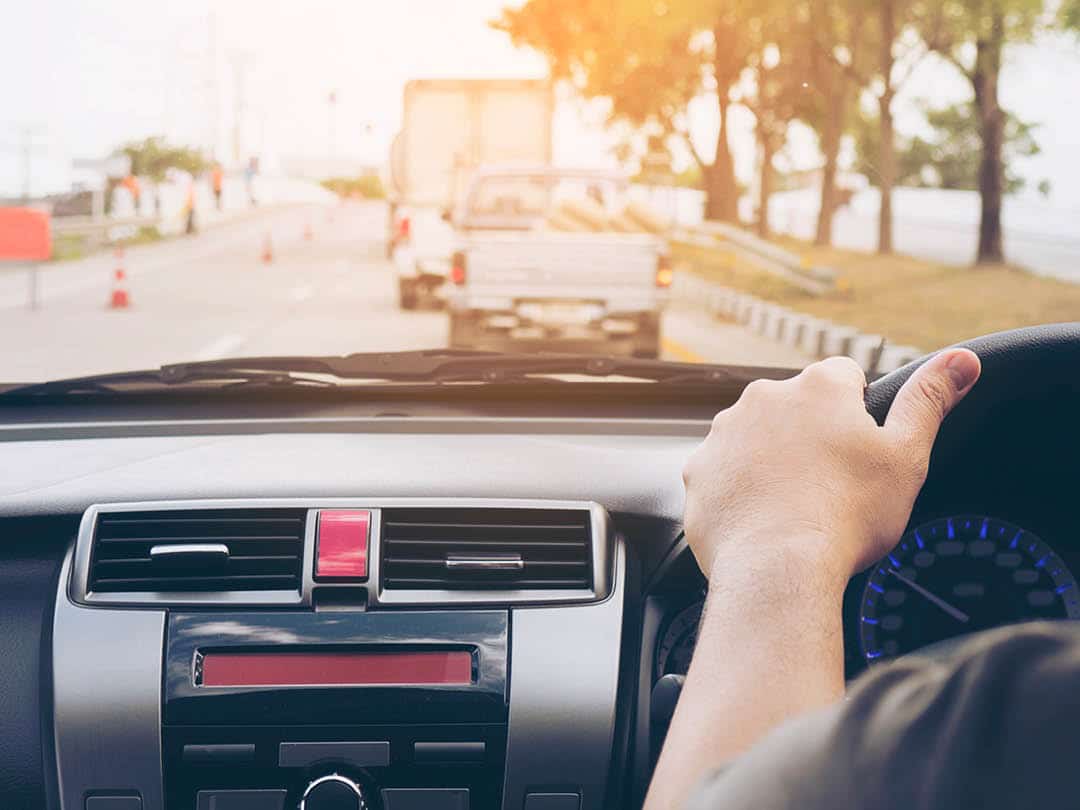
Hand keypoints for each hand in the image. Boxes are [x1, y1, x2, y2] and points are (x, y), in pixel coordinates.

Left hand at [682, 349, 980, 582]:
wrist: (778, 569)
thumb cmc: (847, 516)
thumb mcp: (905, 456)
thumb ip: (928, 400)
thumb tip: (961, 360)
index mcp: (817, 387)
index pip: (844, 376)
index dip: (857, 410)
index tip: (859, 446)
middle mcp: (763, 398)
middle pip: (796, 407)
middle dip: (811, 435)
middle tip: (831, 483)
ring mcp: (724, 434)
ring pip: (756, 438)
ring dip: (772, 460)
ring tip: (795, 504)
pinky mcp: (699, 471)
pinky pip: (724, 472)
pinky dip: (740, 489)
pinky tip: (762, 518)